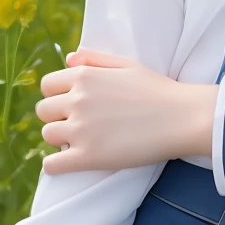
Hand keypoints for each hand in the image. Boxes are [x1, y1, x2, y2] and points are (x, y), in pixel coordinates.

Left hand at [37, 47, 218, 176]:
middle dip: (57, 117)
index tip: (73, 105)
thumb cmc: (158, 89)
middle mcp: (77, 100)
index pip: (47, 86)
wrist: (181, 118)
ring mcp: (80, 129)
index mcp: (84, 76)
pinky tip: (68, 163)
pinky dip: (55, 166)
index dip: (58, 96)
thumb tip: (68, 58)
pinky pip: (53, 164)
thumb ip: (94, 59)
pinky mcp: (88, 157)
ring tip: (82, 142)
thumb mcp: (126, 64)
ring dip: (60, 140)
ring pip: (47, 135)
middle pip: (43, 111)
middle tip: (78, 124)